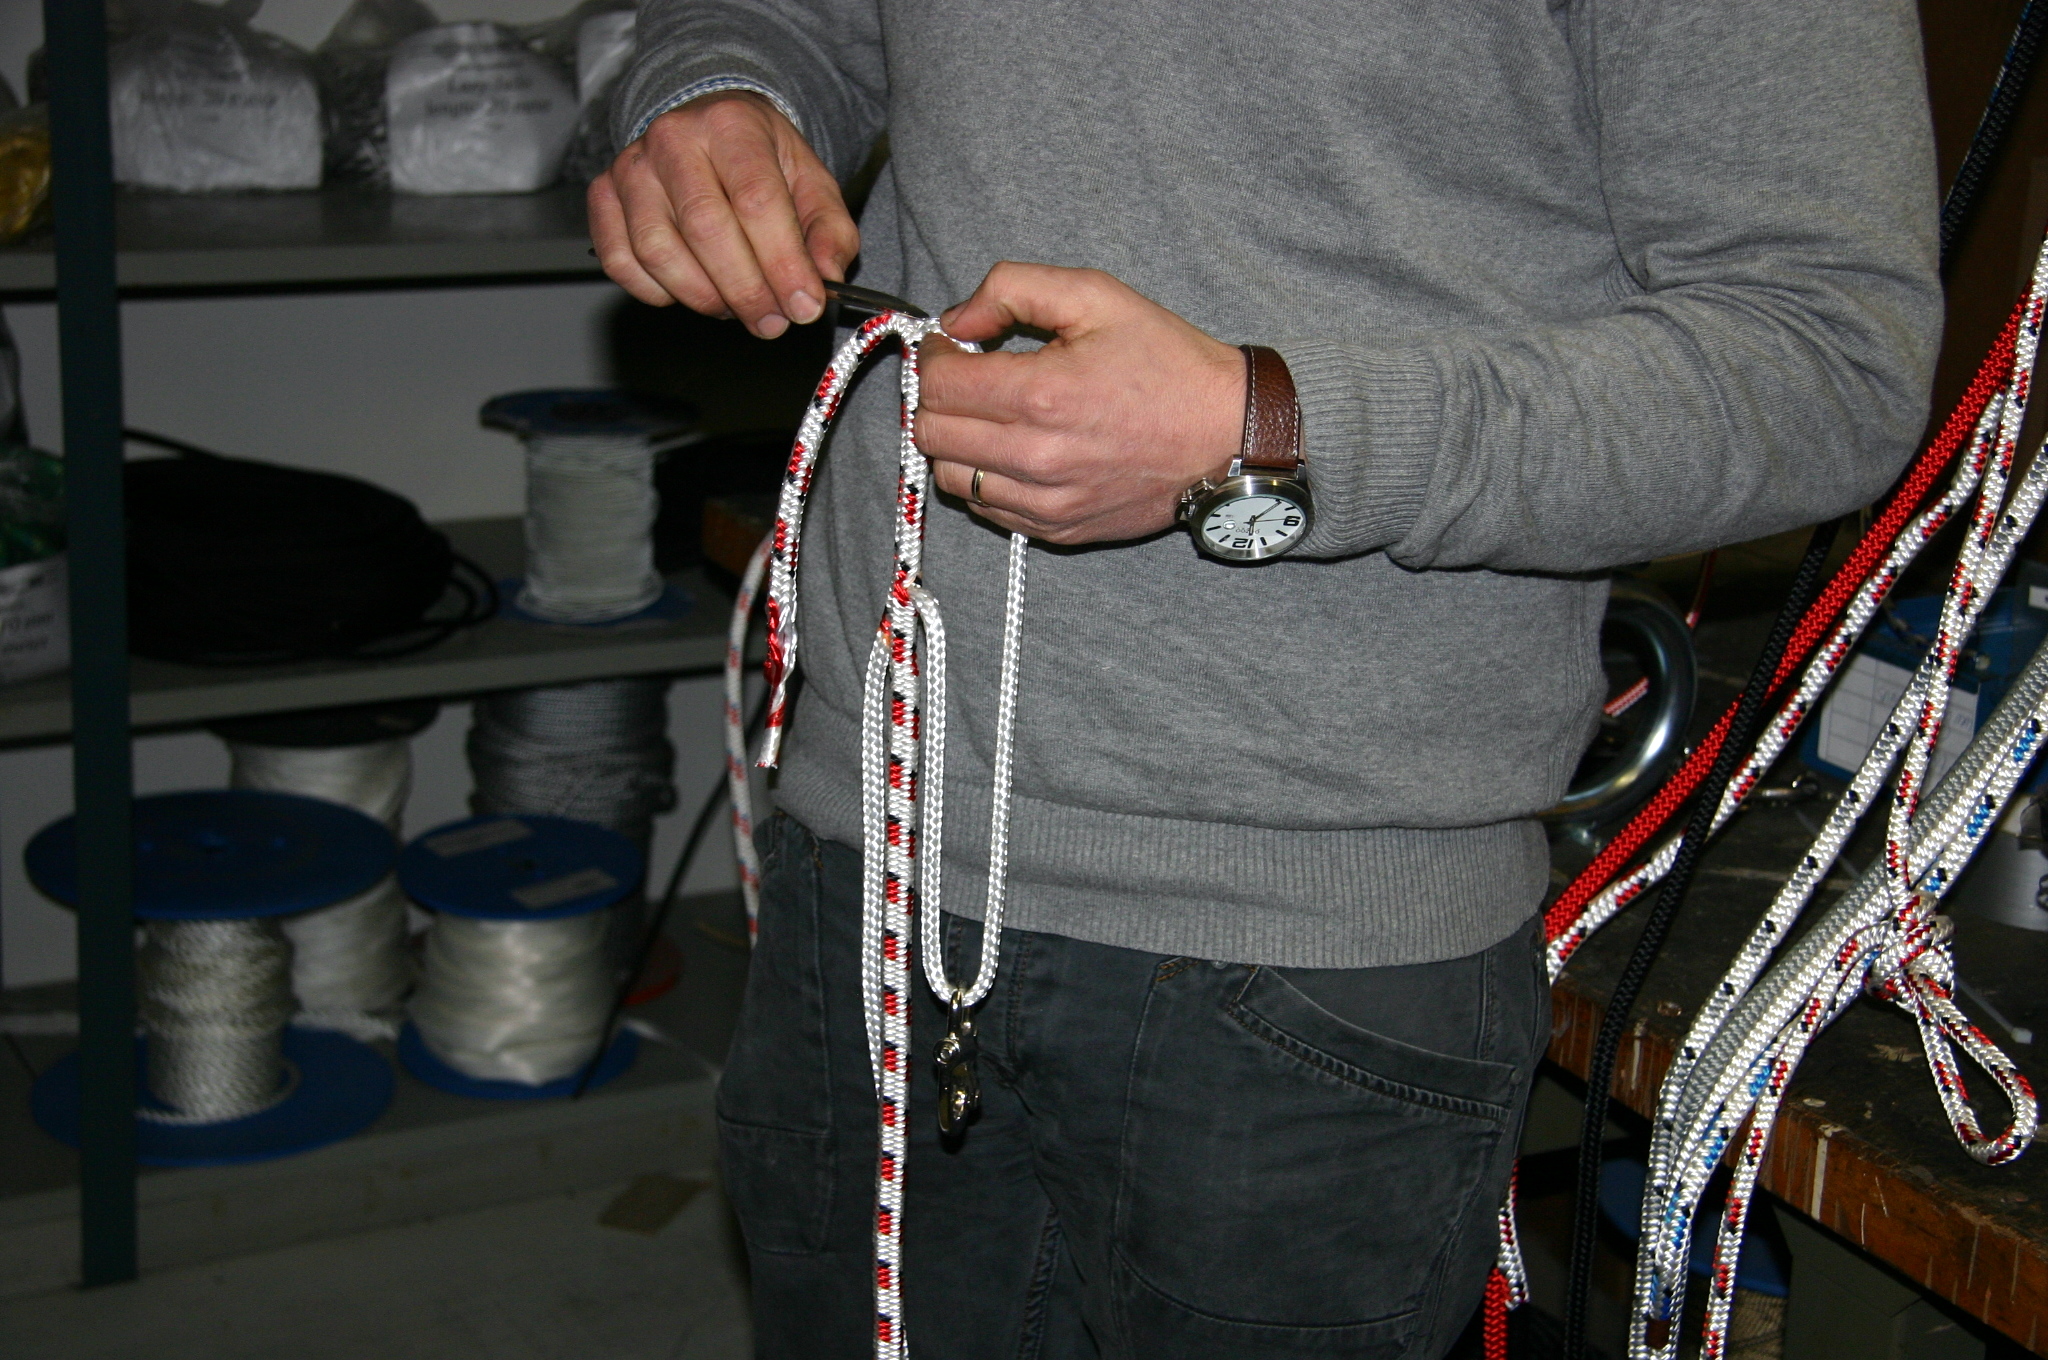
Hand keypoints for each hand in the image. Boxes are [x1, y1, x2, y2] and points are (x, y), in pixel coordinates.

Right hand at [587, 91, 859, 337]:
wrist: (709, 126)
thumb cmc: (761, 160)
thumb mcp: (812, 183)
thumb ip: (828, 232)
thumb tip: (826, 279)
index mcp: (732, 125)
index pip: (756, 200)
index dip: (781, 263)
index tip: (802, 306)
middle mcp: (673, 139)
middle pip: (706, 230)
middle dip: (745, 291)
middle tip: (771, 321)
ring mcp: (631, 168)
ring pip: (658, 252)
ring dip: (703, 297)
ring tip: (736, 306)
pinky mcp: (603, 196)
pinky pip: (622, 262)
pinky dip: (658, 292)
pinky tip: (691, 289)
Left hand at [921, 264, 1244, 545]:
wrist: (1227, 435)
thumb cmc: (1168, 362)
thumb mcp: (1096, 295)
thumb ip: (1013, 289)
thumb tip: (957, 320)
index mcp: (1040, 394)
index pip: (935, 385)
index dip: (936, 356)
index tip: (957, 345)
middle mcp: (1036, 456)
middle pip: (931, 434)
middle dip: (939, 398)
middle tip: (971, 378)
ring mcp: (1046, 501)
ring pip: (950, 477)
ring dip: (957, 442)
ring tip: (992, 417)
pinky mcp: (1058, 529)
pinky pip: (987, 509)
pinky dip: (986, 478)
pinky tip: (1016, 451)